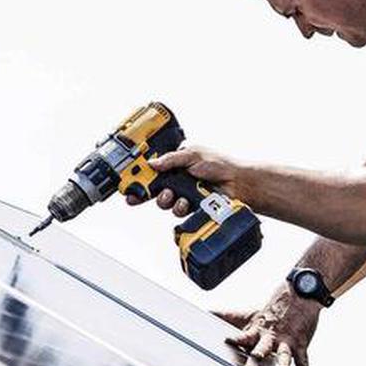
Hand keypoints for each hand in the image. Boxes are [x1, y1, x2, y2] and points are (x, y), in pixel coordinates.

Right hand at [121, 145, 242, 213]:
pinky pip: (177, 210)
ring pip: (164, 201)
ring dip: (164, 200)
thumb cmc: (220, 164)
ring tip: (171, 195)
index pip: (152, 169)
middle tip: (137, 195)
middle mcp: (177, 178)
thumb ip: (170, 159)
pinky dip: (179, 207)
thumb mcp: (192, 154)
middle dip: (144, 192)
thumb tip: (151, 163)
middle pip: (153, 187)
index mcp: (175, 163)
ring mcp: (183, 193)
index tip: (127, 182)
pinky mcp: (191, 206)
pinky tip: (185, 202)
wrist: (238, 183)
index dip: (138, 176)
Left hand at [216, 285, 319, 365]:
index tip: (228, 340)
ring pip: (283, 354)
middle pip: (262, 349)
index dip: (236, 338)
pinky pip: (303, 360)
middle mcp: (270, 337)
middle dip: (256, 358)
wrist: (299, 295)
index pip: (244, 336)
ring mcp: (286, 341)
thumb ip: (226, 315)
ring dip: (282, 363)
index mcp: (256, 331)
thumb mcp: (247, 313)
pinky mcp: (300, 344)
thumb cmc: (272, 309)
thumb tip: (207, 312)